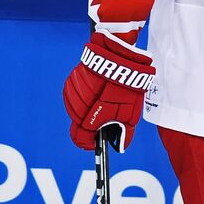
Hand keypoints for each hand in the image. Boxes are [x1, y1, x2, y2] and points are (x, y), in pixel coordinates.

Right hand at [62, 32, 154, 151]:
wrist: (120, 58)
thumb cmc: (126, 87)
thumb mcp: (131, 113)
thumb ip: (125, 132)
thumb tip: (121, 145)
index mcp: (91, 117)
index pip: (80, 137)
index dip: (87, 143)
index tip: (93, 143)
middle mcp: (78, 106)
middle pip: (77, 123)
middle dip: (88, 124)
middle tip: (102, 118)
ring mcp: (74, 92)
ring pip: (73, 108)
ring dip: (84, 109)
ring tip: (99, 101)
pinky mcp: (72, 79)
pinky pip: (72, 93)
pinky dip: (81, 96)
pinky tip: (93, 92)